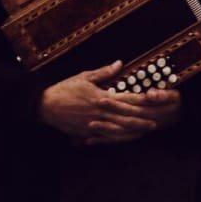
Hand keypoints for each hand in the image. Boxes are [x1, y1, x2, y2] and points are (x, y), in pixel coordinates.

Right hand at [38, 60, 181, 144]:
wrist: (45, 106)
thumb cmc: (65, 89)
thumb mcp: (85, 76)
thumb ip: (104, 72)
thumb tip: (120, 63)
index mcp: (101, 97)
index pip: (126, 98)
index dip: (141, 100)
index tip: (153, 100)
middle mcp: (100, 112)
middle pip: (125, 116)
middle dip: (142, 119)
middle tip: (156, 121)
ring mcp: (93, 124)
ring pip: (118, 129)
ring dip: (133, 130)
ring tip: (146, 131)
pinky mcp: (86, 132)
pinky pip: (105, 137)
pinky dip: (118, 138)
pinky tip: (126, 138)